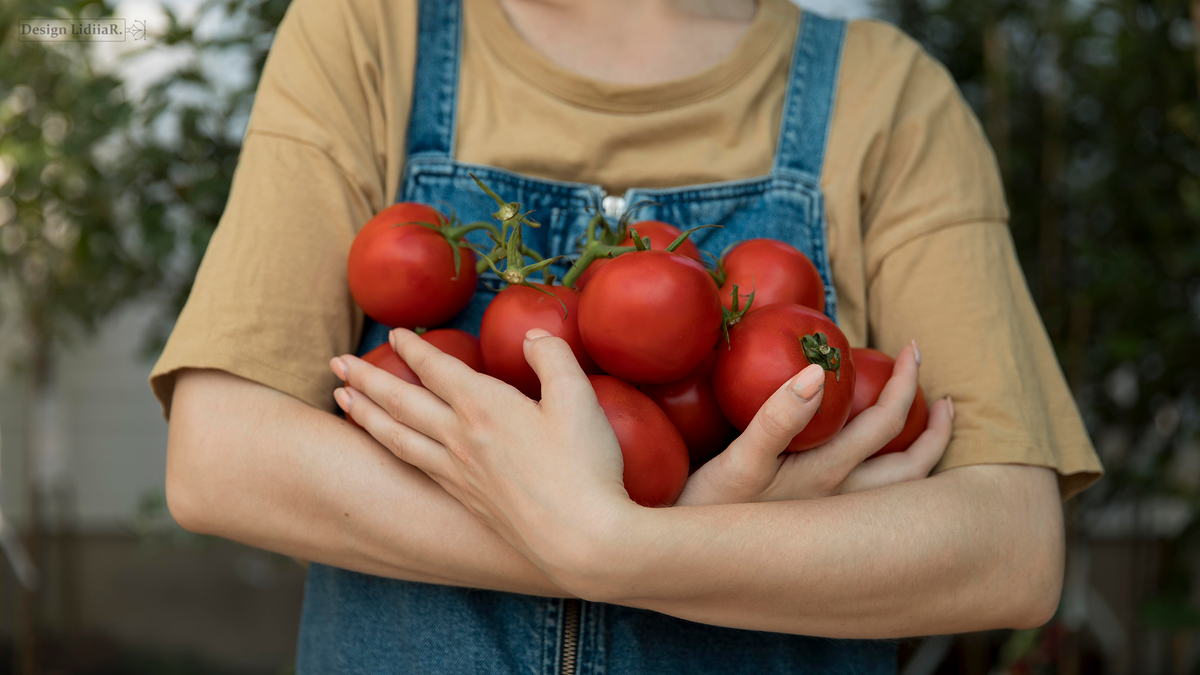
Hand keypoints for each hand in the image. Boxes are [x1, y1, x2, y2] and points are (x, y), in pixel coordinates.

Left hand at [329, 328, 633, 580]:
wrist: (580, 540)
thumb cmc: (583, 466)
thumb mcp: (578, 397)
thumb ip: (553, 357)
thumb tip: (533, 336)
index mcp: (484, 406)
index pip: (437, 369)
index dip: (414, 348)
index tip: (395, 334)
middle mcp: (461, 438)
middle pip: (402, 401)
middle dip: (367, 377)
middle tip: (337, 362)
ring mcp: (459, 472)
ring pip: (398, 436)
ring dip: (366, 414)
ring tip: (342, 398)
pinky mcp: (466, 500)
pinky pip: (415, 465)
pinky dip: (392, 448)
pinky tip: (391, 447)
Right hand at [677, 342, 953, 505]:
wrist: (684, 558)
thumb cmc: (706, 510)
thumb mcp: (738, 461)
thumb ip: (776, 418)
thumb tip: (817, 373)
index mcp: (828, 478)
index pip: (886, 425)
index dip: (905, 383)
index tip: (910, 348)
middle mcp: (841, 504)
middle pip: (911, 468)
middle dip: (934, 430)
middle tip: (943, 397)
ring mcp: (831, 519)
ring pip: (897, 492)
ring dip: (920, 458)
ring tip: (928, 429)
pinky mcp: (813, 527)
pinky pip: (871, 501)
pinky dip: (889, 478)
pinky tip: (869, 464)